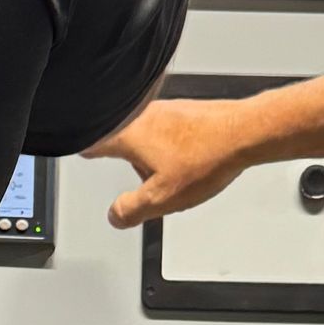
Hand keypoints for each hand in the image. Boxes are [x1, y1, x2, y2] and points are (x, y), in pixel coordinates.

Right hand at [89, 99, 257, 228]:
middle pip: (121, 140)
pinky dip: (173, 147)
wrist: (245, 132)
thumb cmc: (207, 157)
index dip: (83, 149)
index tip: (79, 149)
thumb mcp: (161, 197)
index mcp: (127, 133)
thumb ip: (131, 209)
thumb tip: (115, 215)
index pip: (91, 140)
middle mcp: (142, 115)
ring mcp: (165, 109)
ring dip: (154, 155)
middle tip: (150, 183)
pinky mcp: (185, 110)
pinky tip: (191, 161)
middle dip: (131, 163)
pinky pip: (169, 131)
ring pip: (146, 136)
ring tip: (178, 174)